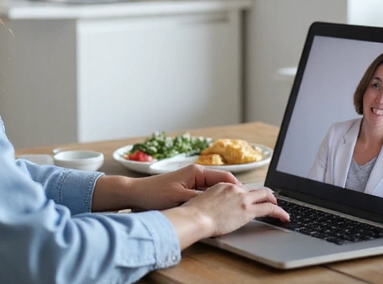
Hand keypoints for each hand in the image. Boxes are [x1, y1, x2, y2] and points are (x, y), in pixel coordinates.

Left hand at [126, 164, 240, 210]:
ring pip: (214, 189)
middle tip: (245, 206)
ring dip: (223, 198)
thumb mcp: (180, 198)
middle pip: (222, 183)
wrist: (135, 194)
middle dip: (233, 193)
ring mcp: (191, 181)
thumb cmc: (155, 194)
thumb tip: (219, 203)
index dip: (238, 188)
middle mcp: (195, 174)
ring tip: (234, 210)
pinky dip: (212, 201)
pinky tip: (216, 211)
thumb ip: (200, 200)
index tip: (247, 198)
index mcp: (197, 172)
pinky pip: (205, 194)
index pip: (225, 177)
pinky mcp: (186, 189)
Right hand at [162, 182, 288, 248]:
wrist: (195, 218)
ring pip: (265, 195)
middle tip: (270, 199)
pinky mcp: (248, 210)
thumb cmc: (193, 214)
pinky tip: (284, 217)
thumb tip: (211, 209)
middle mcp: (234, 188)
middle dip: (265, 194)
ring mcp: (242, 198)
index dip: (248, 193)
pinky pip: (269, 208)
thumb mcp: (201, 202)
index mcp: (222, 185)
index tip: (251, 198)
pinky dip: (279, 212)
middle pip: (255, 188)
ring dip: (274, 201)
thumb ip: (210, 202)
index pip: (240, 187)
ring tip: (279, 208)